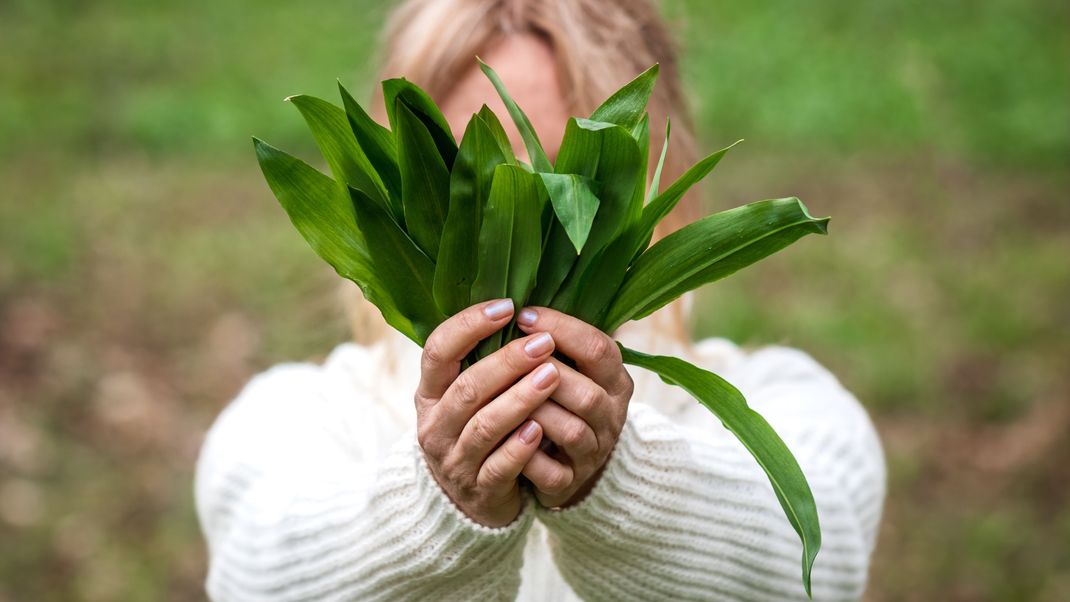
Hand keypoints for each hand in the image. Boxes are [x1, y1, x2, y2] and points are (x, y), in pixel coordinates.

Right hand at [414, 299, 560, 527]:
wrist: (470, 501)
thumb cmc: (476, 432)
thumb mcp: (466, 397)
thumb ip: (482, 360)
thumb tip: (522, 307)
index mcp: (430, 393)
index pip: (438, 350)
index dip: (469, 325)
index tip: (507, 306)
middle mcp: (435, 426)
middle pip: (467, 388)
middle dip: (507, 362)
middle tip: (543, 342)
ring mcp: (455, 461)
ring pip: (485, 426)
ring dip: (520, 399)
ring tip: (552, 376)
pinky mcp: (480, 490)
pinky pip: (500, 467)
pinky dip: (520, 448)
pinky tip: (540, 429)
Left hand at [514, 307, 633, 508]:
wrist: (567, 464)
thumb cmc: (559, 400)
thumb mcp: (570, 366)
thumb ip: (554, 339)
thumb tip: (515, 299)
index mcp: (613, 379)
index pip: (599, 348)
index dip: (562, 329)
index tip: (522, 315)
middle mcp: (611, 415)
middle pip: (588, 392)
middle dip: (545, 372)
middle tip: (509, 355)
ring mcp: (593, 451)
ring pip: (570, 429)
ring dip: (534, 410)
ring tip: (502, 394)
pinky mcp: (570, 482)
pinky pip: (552, 472)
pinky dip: (527, 456)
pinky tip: (504, 439)